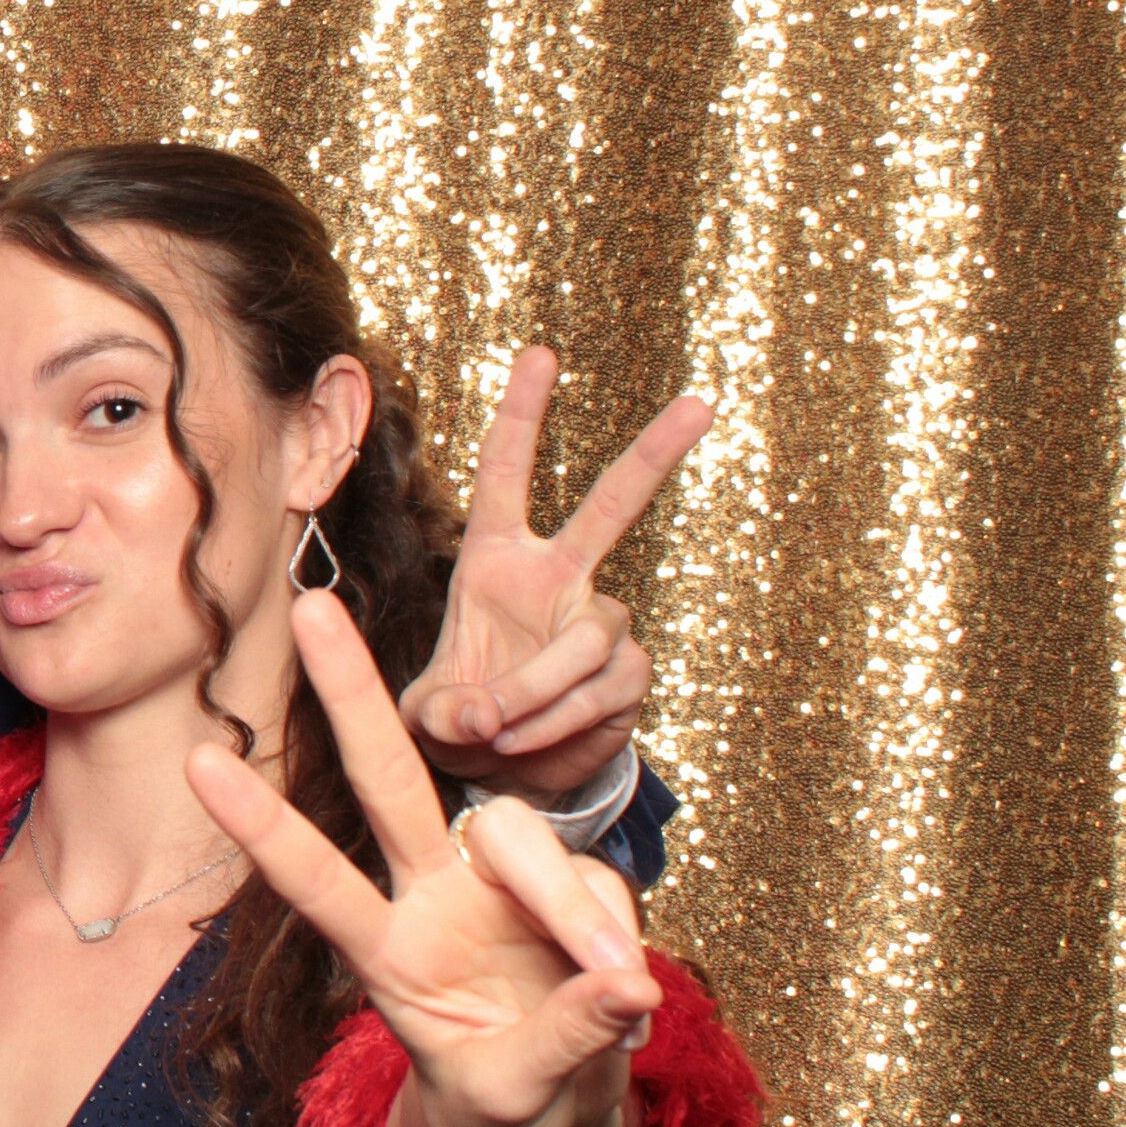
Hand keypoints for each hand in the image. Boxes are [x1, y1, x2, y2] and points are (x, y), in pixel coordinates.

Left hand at [192, 594, 659, 1126]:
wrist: (553, 1112)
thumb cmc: (505, 1105)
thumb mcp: (514, 1099)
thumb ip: (560, 1042)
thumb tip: (624, 985)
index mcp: (384, 954)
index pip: (313, 881)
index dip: (262, 827)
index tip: (198, 762)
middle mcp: (429, 895)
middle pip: (387, 779)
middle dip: (352, 692)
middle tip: (308, 606)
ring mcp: (495, 882)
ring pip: (518, 833)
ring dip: (566, 906)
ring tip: (613, 991)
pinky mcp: (566, 885)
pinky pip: (595, 888)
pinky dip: (613, 937)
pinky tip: (624, 995)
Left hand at [401, 345, 709, 797]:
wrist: (506, 773)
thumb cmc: (459, 719)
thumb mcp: (424, 711)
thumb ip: (440, 708)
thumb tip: (477, 711)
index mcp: (496, 560)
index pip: (507, 474)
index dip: (521, 416)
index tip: (540, 353)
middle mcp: (559, 577)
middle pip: (613, 506)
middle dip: (655, 454)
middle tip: (701, 403)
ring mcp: (600, 622)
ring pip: (584, 641)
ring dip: (534, 692)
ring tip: (494, 729)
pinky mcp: (627, 675)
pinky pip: (600, 691)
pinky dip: (559, 722)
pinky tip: (529, 740)